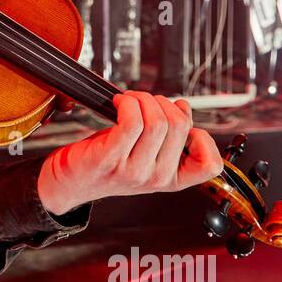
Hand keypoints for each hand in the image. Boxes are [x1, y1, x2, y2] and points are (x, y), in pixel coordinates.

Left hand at [36, 91, 222, 215]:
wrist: (70, 182)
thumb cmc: (108, 163)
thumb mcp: (147, 156)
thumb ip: (169, 137)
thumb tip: (182, 108)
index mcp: (171, 180)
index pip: (211, 165)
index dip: (203, 137)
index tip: (182, 124)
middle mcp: (156, 178)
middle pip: (179, 125)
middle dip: (163, 102)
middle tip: (144, 102)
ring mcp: (134, 171)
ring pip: (157, 121)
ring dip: (143, 99)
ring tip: (129, 101)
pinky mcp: (111, 158)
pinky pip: (132, 121)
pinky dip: (128, 103)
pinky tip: (120, 103)